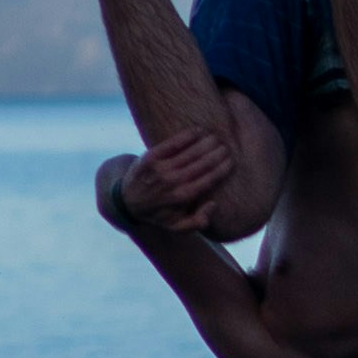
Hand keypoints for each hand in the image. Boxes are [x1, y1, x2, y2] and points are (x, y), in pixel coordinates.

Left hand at [100, 118, 236, 230]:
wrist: (127, 200)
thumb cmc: (157, 212)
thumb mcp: (176, 226)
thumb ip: (198, 222)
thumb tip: (213, 204)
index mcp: (182, 197)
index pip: (208, 180)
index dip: (222, 169)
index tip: (231, 161)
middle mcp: (172, 182)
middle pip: (202, 164)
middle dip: (217, 154)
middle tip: (227, 146)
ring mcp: (160, 168)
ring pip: (190, 152)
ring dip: (206, 143)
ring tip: (216, 138)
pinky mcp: (150, 157)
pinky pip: (173, 143)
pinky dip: (187, 136)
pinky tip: (198, 131)